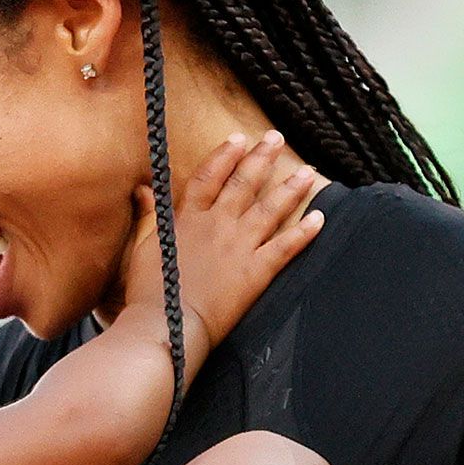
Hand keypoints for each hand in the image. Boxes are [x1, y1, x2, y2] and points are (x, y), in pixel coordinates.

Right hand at [118, 130, 324, 359]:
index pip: (209, 177)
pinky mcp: (256, 272)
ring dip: (290, 189)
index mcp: (188, 219)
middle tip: (277, 139)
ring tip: (308, 172)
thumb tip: (144, 189)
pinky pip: (286, 247)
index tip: (239, 139)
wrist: (166, 325)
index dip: (225, 156)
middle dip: (262, 159)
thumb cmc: (148, 292)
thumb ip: (149, 215)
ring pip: (270, 209)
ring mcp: (239, 247)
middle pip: (244, 184)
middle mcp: (217, 225)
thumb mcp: (143, 247)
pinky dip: (304, 232)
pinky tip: (320, 218)